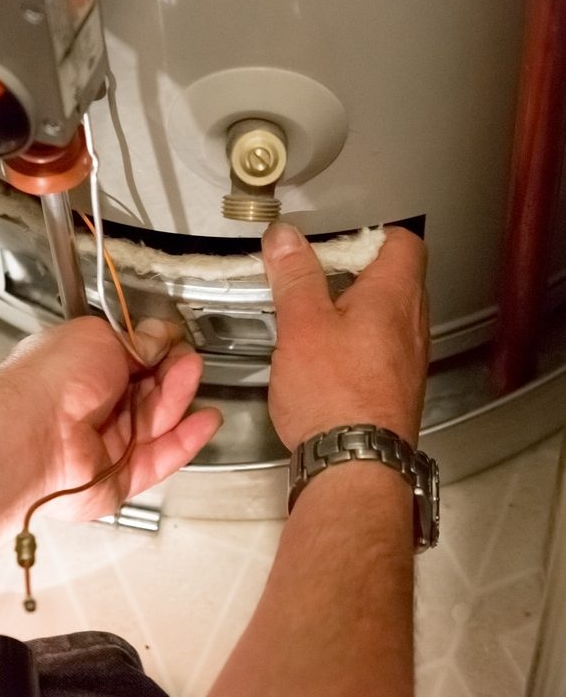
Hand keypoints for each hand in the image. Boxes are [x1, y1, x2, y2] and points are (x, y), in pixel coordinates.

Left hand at [0, 316, 222, 520]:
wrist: (32, 434)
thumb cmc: (50, 381)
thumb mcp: (99, 338)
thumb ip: (136, 340)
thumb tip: (158, 335)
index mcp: (80, 369)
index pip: (130, 361)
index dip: (156, 351)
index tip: (174, 342)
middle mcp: (92, 407)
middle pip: (148, 391)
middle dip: (172, 374)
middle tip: (186, 361)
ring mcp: (106, 444)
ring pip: (157, 422)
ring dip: (179, 400)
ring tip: (191, 379)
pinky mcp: (119, 478)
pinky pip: (160, 459)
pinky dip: (185, 440)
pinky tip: (205, 421)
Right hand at [262, 224, 428, 448]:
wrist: (355, 463)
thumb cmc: (334, 394)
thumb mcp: (302, 324)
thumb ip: (295, 276)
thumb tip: (286, 238)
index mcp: (395, 296)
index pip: (402, 242)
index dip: (368, 233)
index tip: (331, 241)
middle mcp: (411, 324)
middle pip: (393, 277)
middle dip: (352, 271)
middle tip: (313, 276)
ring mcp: (407, 358)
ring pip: (385, 315)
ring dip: (352, 308)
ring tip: (313, 316)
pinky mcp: (394, 386)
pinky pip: (379, 348)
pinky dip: (354, 341)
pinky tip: (324, 357)